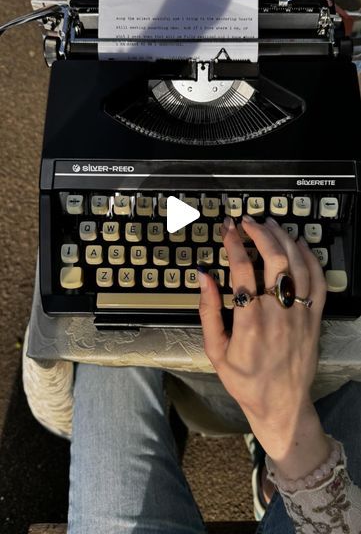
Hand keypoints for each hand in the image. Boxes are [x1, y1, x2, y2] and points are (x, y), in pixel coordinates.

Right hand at [198, 215, 327, 465]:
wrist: (282, 405)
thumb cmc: (245, 380)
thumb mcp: (215, 351)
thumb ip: (208, 310)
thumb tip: (204, 276)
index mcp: (249, 322)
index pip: (241, 269)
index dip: (233, 243)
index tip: (227, 228)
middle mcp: (278, 314)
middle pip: (274, 259)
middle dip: (260, 233)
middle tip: (248, 221)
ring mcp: (300, 314)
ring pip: (297, 264)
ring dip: (283, 238)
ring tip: (270, 224)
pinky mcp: (314, 318)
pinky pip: (317, 280)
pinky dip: (309, 257)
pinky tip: (298, 244)